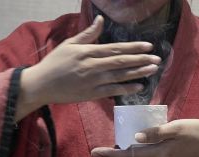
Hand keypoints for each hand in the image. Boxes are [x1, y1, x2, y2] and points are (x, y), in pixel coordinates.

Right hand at [16, 15, 160, 119]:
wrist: (42, 84)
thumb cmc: (55, 63)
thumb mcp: (69, 44)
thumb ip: (87, 34)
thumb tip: (100, 19)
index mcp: (89, 52)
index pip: (116, 48)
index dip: (133, 47)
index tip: (148, 46)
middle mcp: (93, 66)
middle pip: (121, 62)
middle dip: (140, 59)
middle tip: (157, 58)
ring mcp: (93, 81)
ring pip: (120, 76)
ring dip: (138, 73)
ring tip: (152, 69)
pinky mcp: (91, 94)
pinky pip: (112, 91)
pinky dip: (126, 89)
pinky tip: (139, 86)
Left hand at [91, 119, 198, 156]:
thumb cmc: (198, 133)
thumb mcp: (177, 128)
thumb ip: (156, 132)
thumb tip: (136, 137)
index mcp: (158, 154)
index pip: (129, 156)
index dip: (111, 154)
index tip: (96, 153)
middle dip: (113, 155)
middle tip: (97, 152)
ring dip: (124, 153)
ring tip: (110, 148)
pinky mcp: (168, 156)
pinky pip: (147, 154)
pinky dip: (137, 149)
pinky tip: (133, 142)